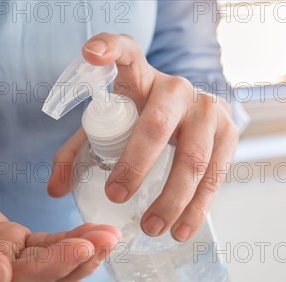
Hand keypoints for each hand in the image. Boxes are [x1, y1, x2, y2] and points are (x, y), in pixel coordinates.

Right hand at [0, 158, 119, 281]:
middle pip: (37, 281)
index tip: (82, 248)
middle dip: (75, 262)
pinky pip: (41, 248)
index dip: (51, 268)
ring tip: (108, 237)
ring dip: (78, 254)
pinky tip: (89, 234)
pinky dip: (66, 242)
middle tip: (109, 240)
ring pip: (44, 268)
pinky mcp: (6, 246)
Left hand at [48, 33, 238, 241]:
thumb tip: (55, 191)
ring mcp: (208, 109)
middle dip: (135, 165)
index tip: (90, 55)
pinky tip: (182, 229)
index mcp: (140, 78)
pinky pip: (216, 174)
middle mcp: (177, 88)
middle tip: (115, 197)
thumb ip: (76, 154)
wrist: (191, 114)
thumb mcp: (107, 127)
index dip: (108, 48)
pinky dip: (199, 207)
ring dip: (172, 198)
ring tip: (152, 228)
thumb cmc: (139, 120)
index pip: (125, 51)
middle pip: (157, 125)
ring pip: (193, 157)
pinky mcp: (230, 132)